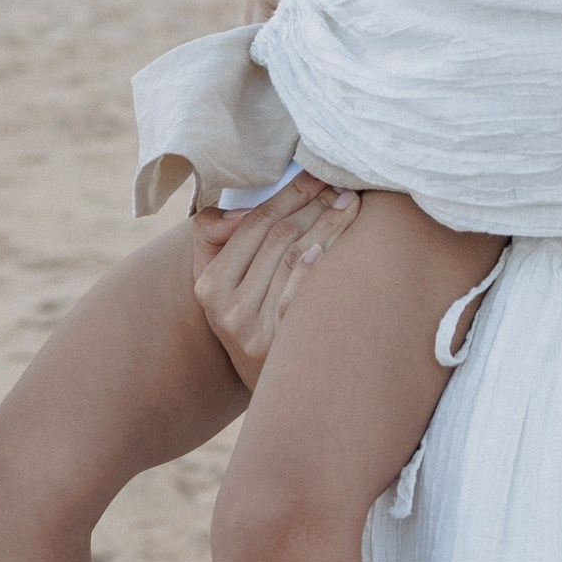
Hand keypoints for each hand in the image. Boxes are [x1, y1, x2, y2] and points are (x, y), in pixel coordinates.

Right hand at [190, 175, 358, 389]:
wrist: (275, 386)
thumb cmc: (254, 320)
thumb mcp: (224, 285)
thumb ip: (219, 239)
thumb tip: (239, 209)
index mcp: (209, 284)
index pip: (252, 225)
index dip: (287, 196)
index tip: (316, 176)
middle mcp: (225, 307)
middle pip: (276, 237)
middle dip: (313, 205)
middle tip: (343, 186)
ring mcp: (251, 329)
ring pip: (293, 258)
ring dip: (327, 226)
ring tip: (351, 206)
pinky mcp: (277, 347)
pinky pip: (294, 297)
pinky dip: (311, 270)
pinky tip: (327, 250)